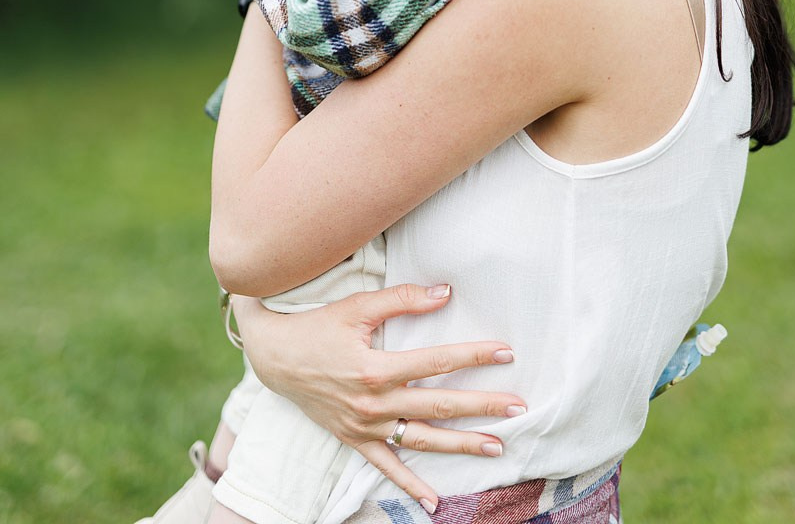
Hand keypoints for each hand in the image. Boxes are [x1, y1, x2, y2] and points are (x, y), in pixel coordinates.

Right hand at [232, 283, 526, 512]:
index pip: (434, 362)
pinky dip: (410, 485)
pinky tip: (435, 502)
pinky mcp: (354, 439)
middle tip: (518, 407)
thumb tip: (446, 292)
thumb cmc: (317, 326)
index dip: (472, 356)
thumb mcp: (356, 306)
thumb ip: (402, 299)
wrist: (274, 356)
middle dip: (481, 406)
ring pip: (421, 439)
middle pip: (437, 406)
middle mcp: (372, 402)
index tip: (505, 353)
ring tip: (497, 447)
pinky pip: (386, 466)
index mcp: (375, 367)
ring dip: (460, 445)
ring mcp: (364, 426)